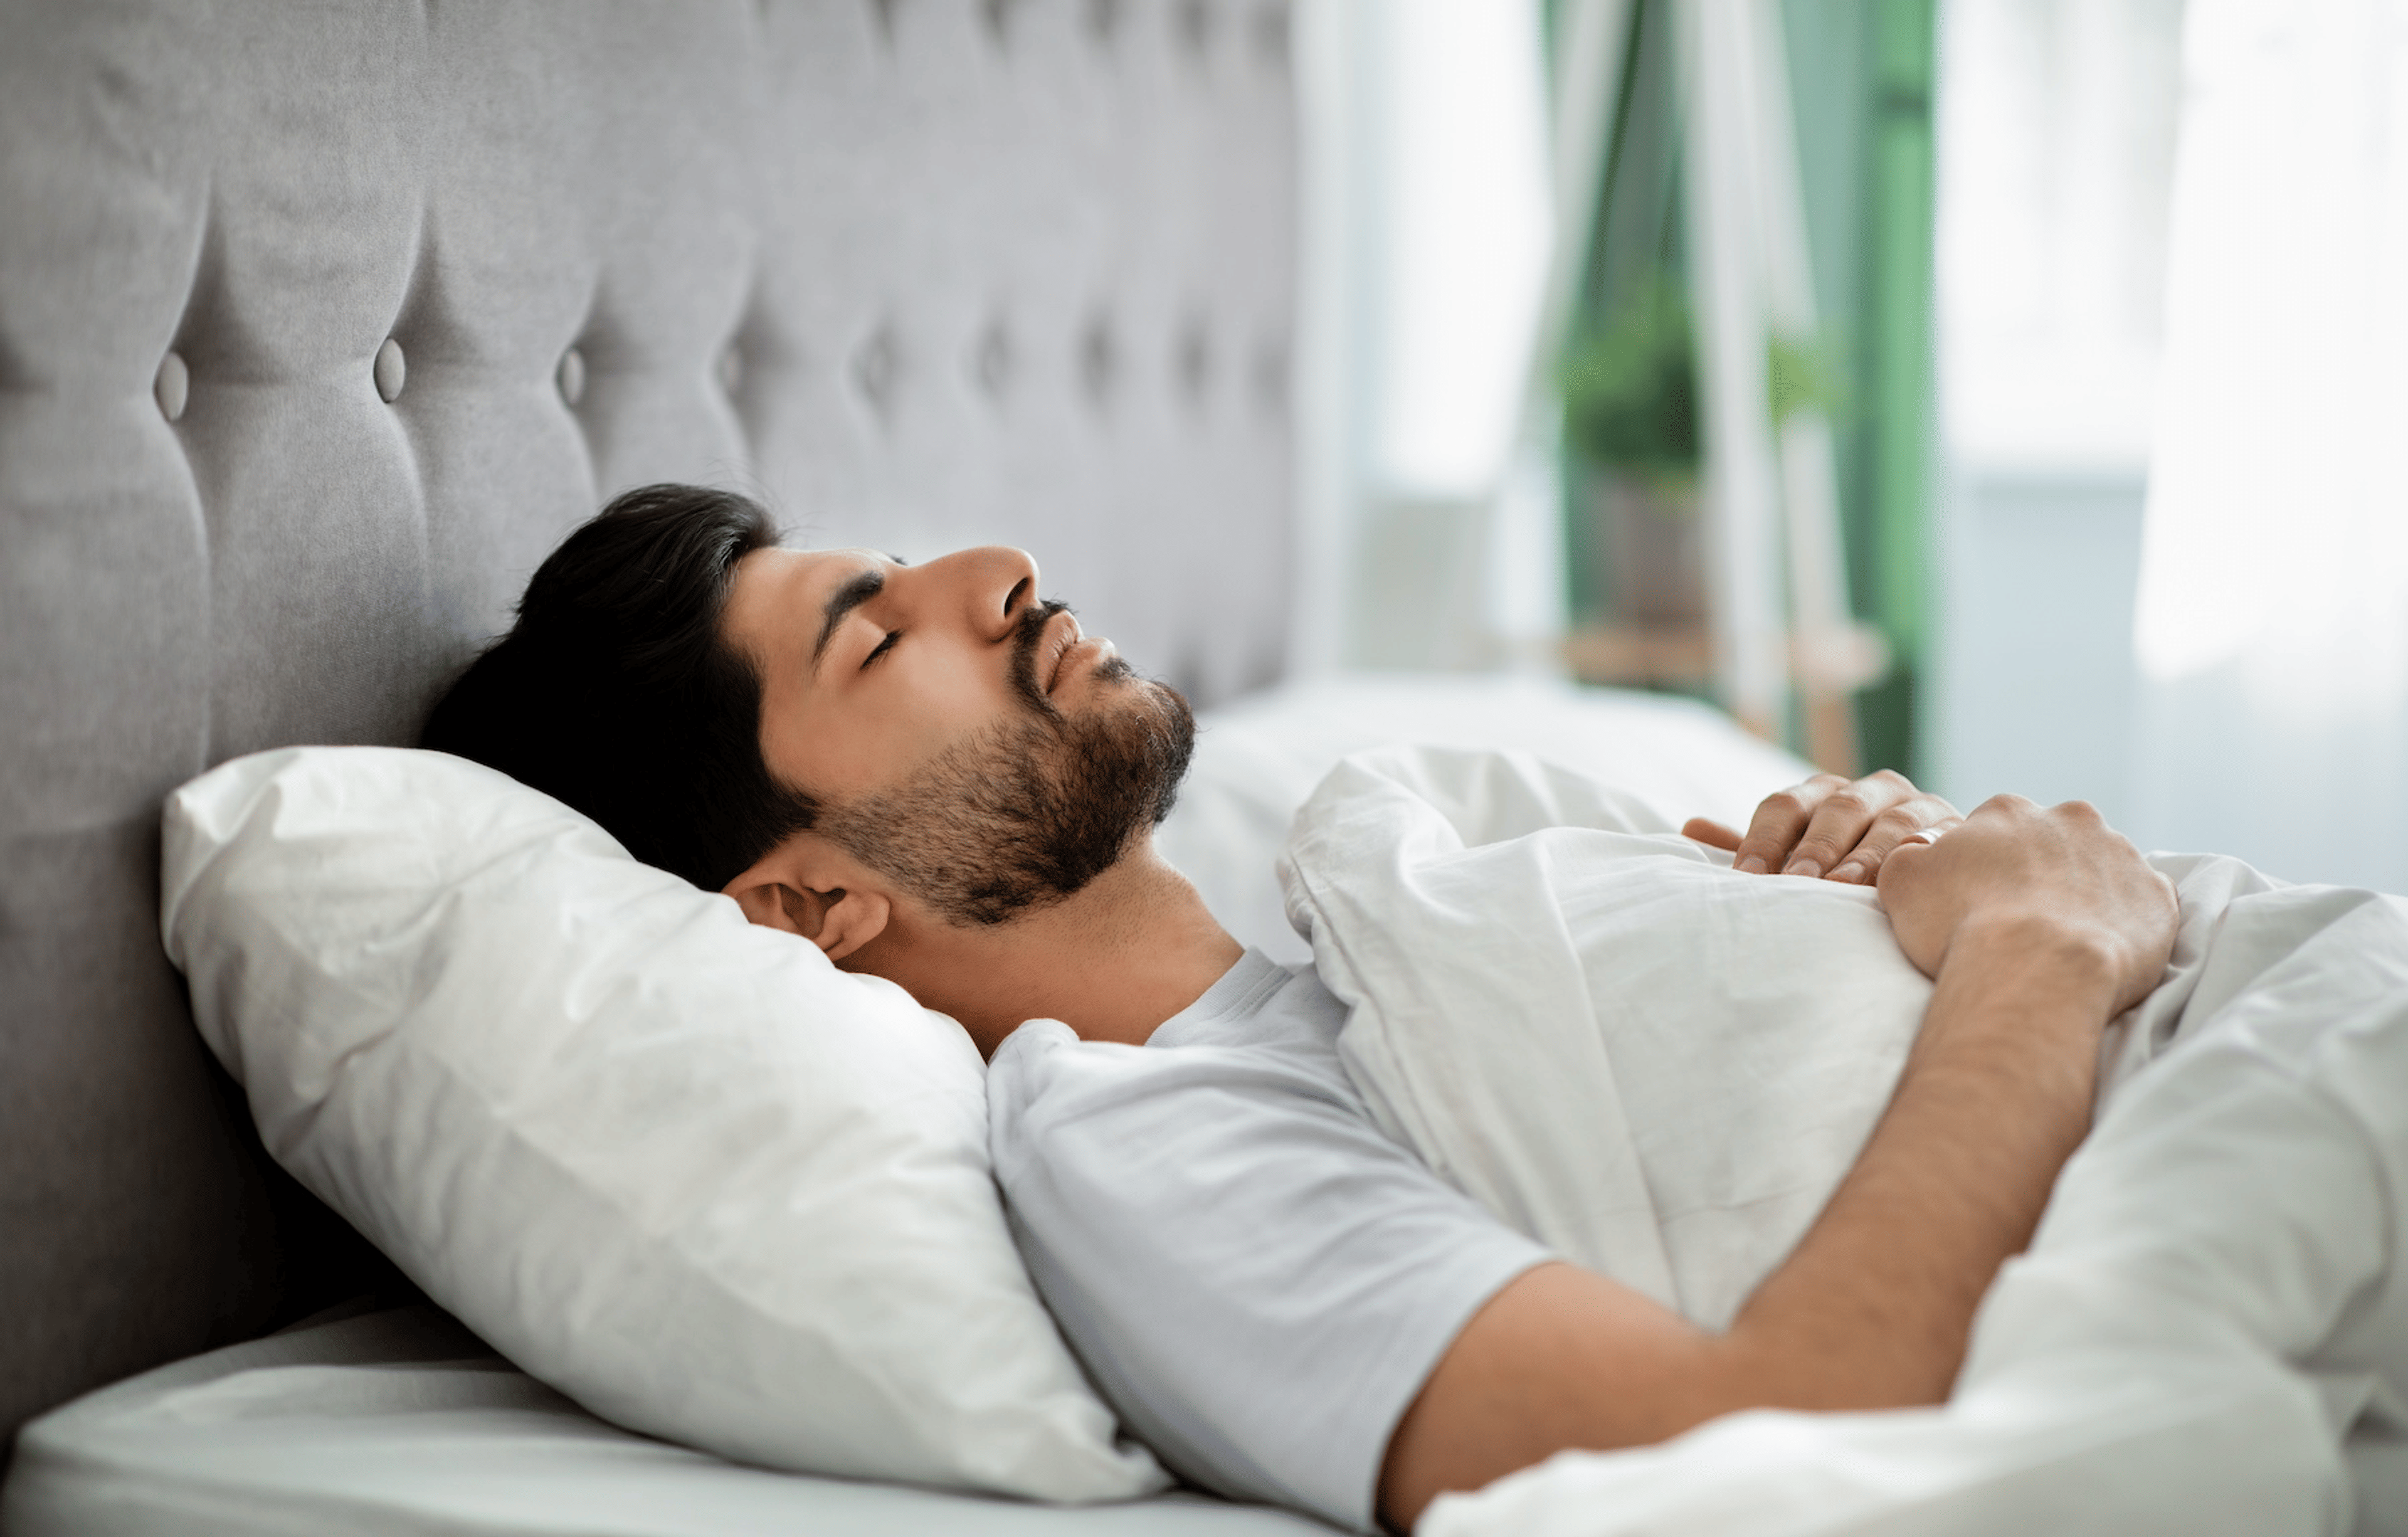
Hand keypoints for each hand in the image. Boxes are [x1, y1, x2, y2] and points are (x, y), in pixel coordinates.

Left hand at [1684, 770, 1961, 884]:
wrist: (1931, 871)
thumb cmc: (1845, 869)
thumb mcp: (1796, 859)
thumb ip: (1751, 847)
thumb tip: (1687, 827)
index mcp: (1821, 794)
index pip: (1784, 806)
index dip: (1763, 840)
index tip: (1747, 878)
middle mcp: (1869, 790)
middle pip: (1836, 809)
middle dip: (1815, 849)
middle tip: (1798, 884)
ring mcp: (1916, 805)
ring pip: (1889, 823)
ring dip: (1866, 855)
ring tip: (1846, 887)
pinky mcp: (1955, 830)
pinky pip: (1938, 840)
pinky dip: (1922, 855)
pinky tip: (1910, 877)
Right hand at [1875, 794, 2176, 1014]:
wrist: (2036, 971)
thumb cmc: (1962, 926)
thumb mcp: (1902, 881)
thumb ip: (1910, 855)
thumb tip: (1924, 850)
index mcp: (2009, 810)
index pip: (1995, 830)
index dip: (1985, 869)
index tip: (1979, 902)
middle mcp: (2072, 819)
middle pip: (2053, 844)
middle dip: (2041, 874)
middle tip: (2021, 921)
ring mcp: (2122, 857)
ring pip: (2101, 872)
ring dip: (2084, 896)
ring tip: (2061, 941)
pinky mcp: (2159, 900)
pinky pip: (2142, 908)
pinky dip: (2125, 925)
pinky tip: (2100, 951)